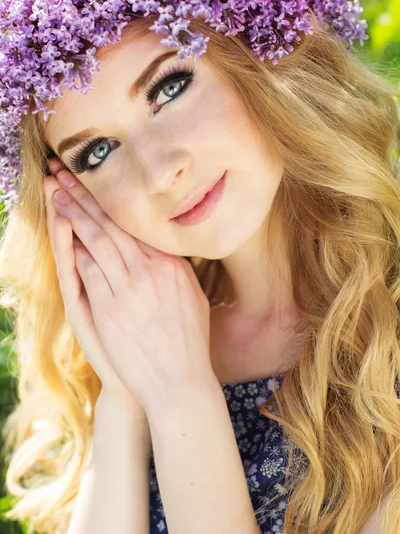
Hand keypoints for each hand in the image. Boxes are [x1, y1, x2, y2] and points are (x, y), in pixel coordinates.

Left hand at [43, 158, 215, 414]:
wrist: (179, 380)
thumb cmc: (189, 341)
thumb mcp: (192, 297)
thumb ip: (177, 269)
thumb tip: (166, 249)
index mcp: (171, 265)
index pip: (136, 223)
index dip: (112, 199)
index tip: (96, 181)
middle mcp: (150, 270)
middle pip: (112, 224)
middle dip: (86, 195)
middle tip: (65, 172)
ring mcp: (129, 289)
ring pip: (97, 240)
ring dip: (74, 214)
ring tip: (57, 192)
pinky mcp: (110, 309)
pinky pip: (88, 270)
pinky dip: (74, 248)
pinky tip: (61, 229)